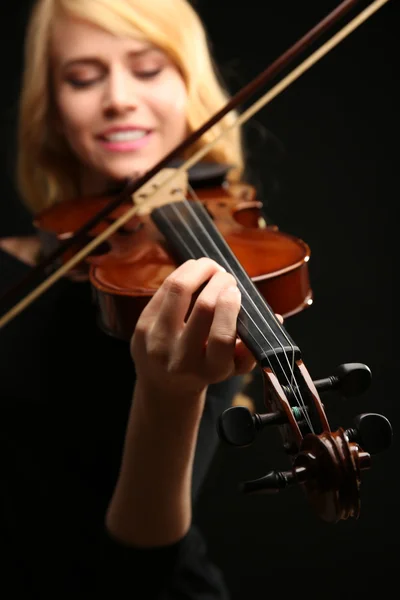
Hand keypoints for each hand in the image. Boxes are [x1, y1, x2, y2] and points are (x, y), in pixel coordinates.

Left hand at [130, 257, 256, 401]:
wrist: (164, 384)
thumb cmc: (205, 370)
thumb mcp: (232, 367)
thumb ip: (253, 346)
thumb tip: (275, 318)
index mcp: (210, 370)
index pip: (222, 336)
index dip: (231, 307)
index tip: (236, 291)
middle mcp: (181, 359)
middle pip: (203, 308)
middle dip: (219, 282)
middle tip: (227, 276)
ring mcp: (157, 343)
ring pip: (178, 291)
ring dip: (198, 270)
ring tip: (210, 266)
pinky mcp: (141, 327)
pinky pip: (163, 291)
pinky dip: (181, 275)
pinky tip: (192, 271)